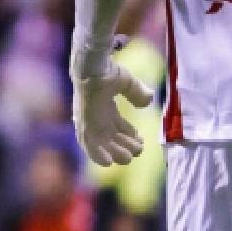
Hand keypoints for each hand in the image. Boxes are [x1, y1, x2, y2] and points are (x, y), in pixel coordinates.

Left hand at [71, 40, 153, 166]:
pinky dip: (97, 155)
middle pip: (111, 139)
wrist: (93, 67)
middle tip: (139, 149)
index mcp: (104, 108)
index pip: (117, 128)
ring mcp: (89, 122)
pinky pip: (88, 145)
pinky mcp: (83, 125)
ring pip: (102, 145)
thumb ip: (137, 93)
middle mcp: (96, 118)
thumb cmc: (107, 71)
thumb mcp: (127, 83)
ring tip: (130, 156)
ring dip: (116, 152)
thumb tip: (148, 101)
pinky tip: (108, 163)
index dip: (129, 136)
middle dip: (126, 146)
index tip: (141, 141)